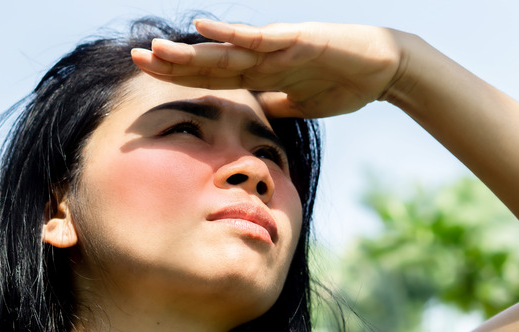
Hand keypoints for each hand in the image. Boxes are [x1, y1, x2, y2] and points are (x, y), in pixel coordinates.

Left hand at [131, 20, 404, 117]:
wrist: (383, 70)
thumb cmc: (344, 85)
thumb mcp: (300, 105)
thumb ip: (275, 106)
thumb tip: (254, 116)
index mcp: (263, 74)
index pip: (215, 78)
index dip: (182, 79)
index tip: (149, 78)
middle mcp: (264, 58)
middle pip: (211, 63)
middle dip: (173, 64)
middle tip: (134, 59)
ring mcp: (278, 47)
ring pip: (228, 51)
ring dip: (192, 52)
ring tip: (156, 50)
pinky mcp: (297, 39)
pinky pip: (261, 38)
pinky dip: (233, 35)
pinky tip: (205, 28)